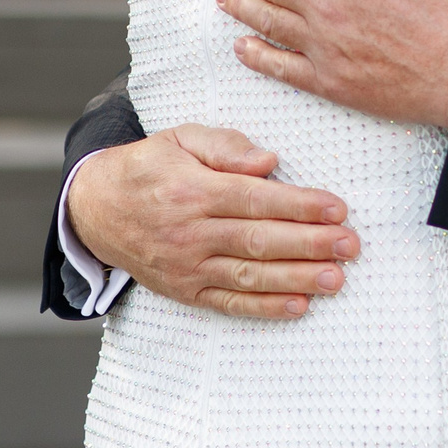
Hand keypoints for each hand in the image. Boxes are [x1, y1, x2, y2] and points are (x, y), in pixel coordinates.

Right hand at [67, 125, 358, 318]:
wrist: (97, 208)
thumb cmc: (150, 167)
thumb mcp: (181, 139)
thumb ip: (225, 146)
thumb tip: (268, 161)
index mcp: (193, 191)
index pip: (256, 200)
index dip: (300, 206)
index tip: (338, 209)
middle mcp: (190, 233)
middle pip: (259, 240)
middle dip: (309, 244)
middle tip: (350, 245)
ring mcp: (187, 267)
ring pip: (249, 276)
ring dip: (296, 279)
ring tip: (336, 279)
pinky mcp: (185, 291)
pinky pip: (229, 303)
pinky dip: (264, 308)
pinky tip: (299, 306)